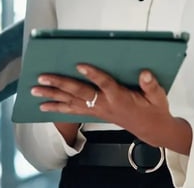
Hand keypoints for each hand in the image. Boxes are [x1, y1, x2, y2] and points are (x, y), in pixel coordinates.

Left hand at [31, 65, 191, 153]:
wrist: (151, 130)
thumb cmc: (154, 109)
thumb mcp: (158, 96)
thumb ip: (150, 85)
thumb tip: (144, 73)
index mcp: (120, 97)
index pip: (105, 84)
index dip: (93, 74)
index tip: (80, 64)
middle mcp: (105, 104)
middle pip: (80, 93)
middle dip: (60, 84)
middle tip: (43, 78)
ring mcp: (98, 110)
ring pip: (71, 103)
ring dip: (52, 97)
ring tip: (35, 92)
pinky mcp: (94, 113)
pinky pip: (72, 111)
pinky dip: (57, 108)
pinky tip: (43, 106)